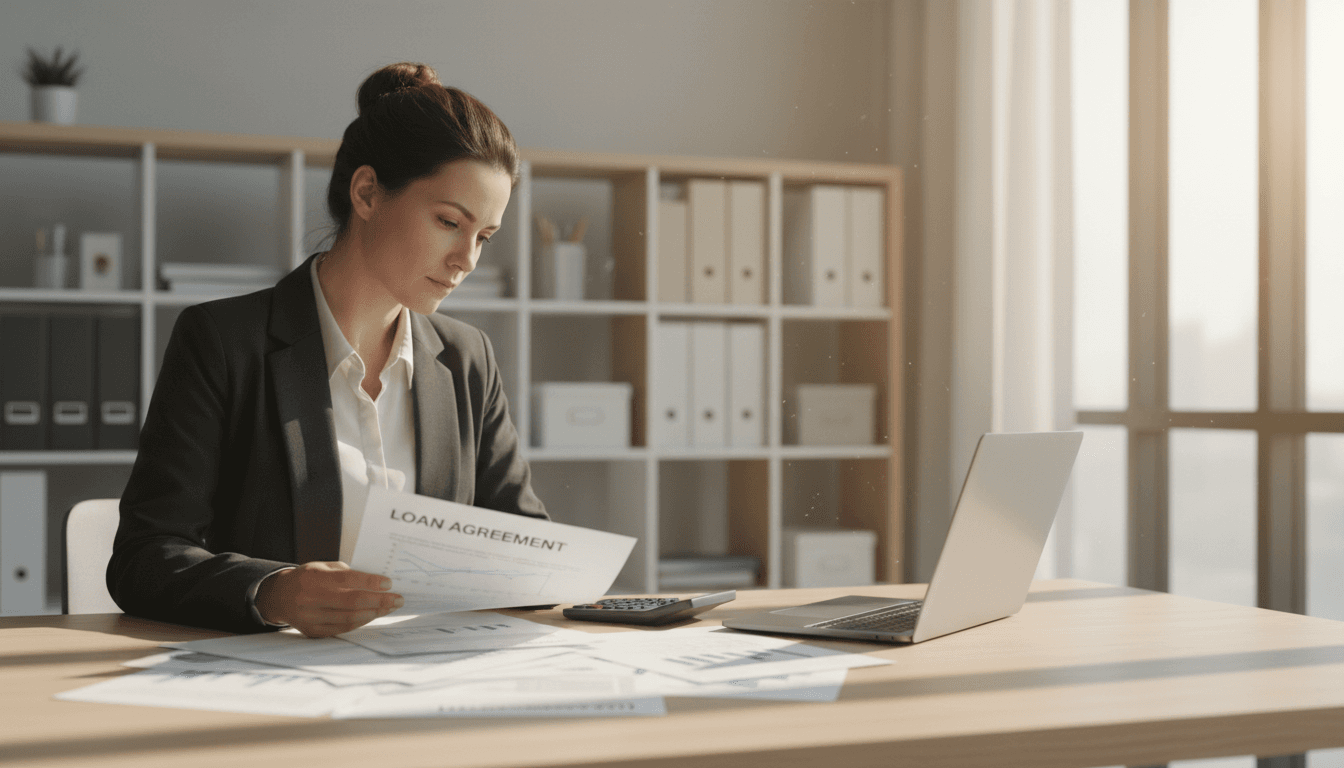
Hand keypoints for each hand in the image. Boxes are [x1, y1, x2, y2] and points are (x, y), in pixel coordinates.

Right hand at [254, 561, 402, 637]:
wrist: (278, 596)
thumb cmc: (307, 578)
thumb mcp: (322, 567)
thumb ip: (345, 572)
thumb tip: (374, 582)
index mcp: (314, 577)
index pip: (347, 579)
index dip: (370, 582)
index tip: (389, 583)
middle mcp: (310, 598)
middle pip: (351, 602)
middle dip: (379, 601)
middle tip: (398, 600)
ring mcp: (310, 617)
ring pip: (349, 618)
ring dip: (374, 613)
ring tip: (389, 608)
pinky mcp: (312, 631)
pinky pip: (342, 628)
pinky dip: (361, 622)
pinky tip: (373, 616)